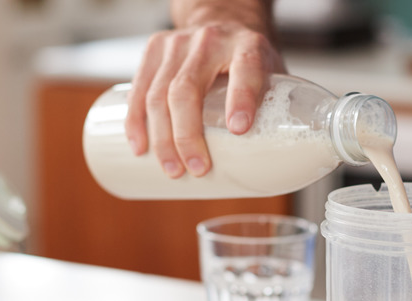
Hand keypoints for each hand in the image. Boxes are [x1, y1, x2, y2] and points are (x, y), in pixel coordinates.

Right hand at [124, 22, 284, 178]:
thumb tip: (275, 165)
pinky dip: (136, 121)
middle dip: (188, 135)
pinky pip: (138, 89)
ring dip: (162, 138)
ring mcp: (178, 43)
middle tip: (197, 169)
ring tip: (173, 169)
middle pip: (187, 89)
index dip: (241, 97)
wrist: (222, 20)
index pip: (245, 68)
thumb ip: (273, 109)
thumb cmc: (248, 59)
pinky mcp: (154, 48)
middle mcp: (211, 40)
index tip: (240, 129)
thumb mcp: (270, 73)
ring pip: (159, 93)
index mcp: (247, 45)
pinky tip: (140, 146)